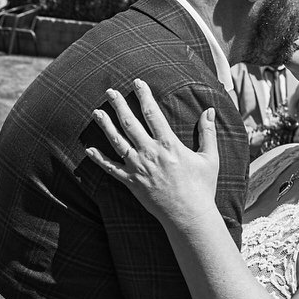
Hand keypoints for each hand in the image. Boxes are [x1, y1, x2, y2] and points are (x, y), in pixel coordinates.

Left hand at [84, 80, 221, 231]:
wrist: (189, 216)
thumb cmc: (202, 188)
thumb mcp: (210, 158)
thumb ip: (208, 132)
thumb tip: (210, 110)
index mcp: (169, 144)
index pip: (152, 113)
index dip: (143, 95)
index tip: (137, 83)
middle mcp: (150, 152)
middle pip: (130, 123)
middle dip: (119, 105)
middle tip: (110, 91)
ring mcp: (138, 168)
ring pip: (117, 142)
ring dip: (105, 125)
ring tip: (96, 112)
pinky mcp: (131, 183)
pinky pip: (111, 169)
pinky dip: (99, 159)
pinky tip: (89, 150)